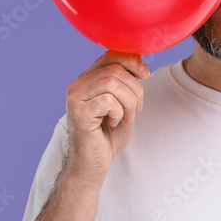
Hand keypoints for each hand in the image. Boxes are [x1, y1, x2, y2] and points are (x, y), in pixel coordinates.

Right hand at [64, 51, 149, 182]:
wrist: (92, 165)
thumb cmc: (108, 137)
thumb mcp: (122, 105)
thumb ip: (126, 85)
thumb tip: (140, 65)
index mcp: (88, 80)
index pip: (111, 55)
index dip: (132, 61)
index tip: (145, 75)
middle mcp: (78, 85)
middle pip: (115, 70)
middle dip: (135, 89)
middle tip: (137, 108)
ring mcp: (75, 97)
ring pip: (113, 83)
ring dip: (128, 101)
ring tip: (126, 117)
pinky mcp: (78, 112)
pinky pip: (108, 100)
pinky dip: (118, 112)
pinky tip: (113, 123)